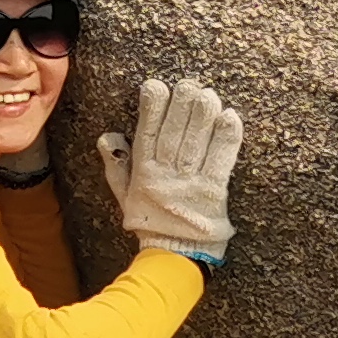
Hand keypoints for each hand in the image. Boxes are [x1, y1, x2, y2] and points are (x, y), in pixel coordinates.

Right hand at [95, 76, 243, 258]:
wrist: (174, 254)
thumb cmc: (149, 221)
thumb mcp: (124, 195)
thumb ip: (116, 165)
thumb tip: (107, 137)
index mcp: (144, 173)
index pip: (147, 134)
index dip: (152, 109)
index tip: (156, 86)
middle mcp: (166, 175)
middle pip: (174, 134)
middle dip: (181, 106)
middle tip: (188, 83)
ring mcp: (191, 182)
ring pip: (196, 143)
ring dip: (203, 116)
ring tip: (208, 94)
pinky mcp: (214, 190)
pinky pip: (221, 160)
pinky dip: (226, 138)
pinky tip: (230, 117)